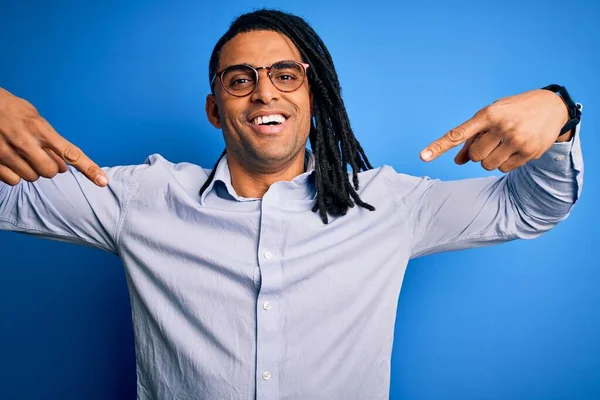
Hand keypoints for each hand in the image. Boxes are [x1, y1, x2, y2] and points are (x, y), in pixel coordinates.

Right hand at [0, 87, 107, 185]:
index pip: (71, 153)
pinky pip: (14, 181)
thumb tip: (64, 166)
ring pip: (32, 177)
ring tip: (21, 154)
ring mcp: (7, 152)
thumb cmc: (10, 109)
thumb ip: (51, 142)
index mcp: (41, 129)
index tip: (104, 182)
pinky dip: (15, 175)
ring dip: (31, 171)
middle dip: (49, 168)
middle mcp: (26, 142)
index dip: (89, 169)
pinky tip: (10, 161)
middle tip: (39, 155)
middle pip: (51, 172)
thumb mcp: (34, 118)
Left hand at [420, 89, 570, 172]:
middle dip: (478, 152)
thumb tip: (458, 162)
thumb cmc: (513, 111)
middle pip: (474, 156)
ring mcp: (517, 140)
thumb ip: (472, 137)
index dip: (439, 146)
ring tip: (503, 144)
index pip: (458, 134)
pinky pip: (503, 169)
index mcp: (488, 114)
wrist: (553, 106)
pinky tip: (515, 149)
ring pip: (487, 165)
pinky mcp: (529, 152)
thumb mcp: (491, 116)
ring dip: (490, 159)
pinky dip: (504, 163)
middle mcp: (502, 126)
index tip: (423, 157)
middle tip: (491, 140)